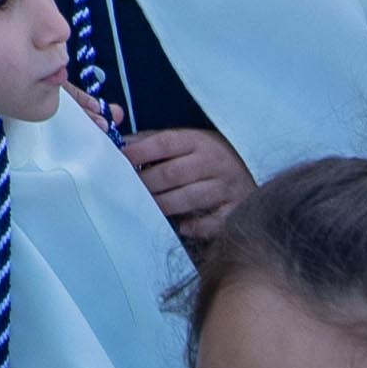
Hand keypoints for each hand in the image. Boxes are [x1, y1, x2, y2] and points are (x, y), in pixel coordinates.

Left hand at [123, 126, 253, 241]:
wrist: (248, 169)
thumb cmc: (205, 156)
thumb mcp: (185, 141)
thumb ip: (152, 142)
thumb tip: (118, 145)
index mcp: (198, 141)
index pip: (164, 143)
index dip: (139, 152)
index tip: (119, 160)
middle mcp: (213, 161)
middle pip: (172, 174)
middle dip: (146, 184)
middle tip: (126, 191)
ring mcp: (226, 186)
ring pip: (189, 198)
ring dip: (164, 205)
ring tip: (146, 208)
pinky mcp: (235, 208)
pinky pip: (213, 221)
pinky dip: (196, 226)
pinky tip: (182, 227)